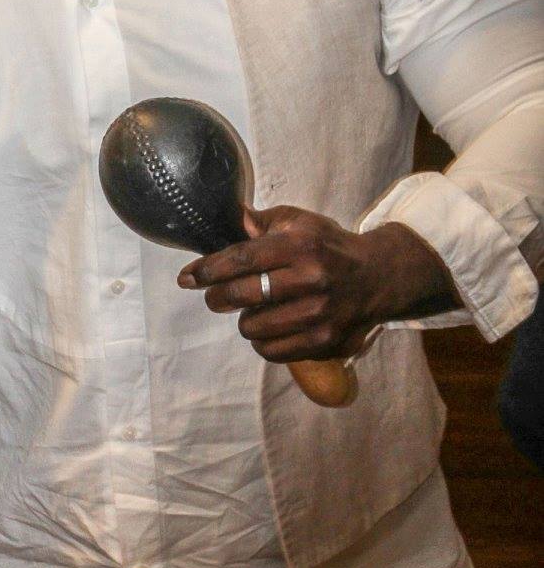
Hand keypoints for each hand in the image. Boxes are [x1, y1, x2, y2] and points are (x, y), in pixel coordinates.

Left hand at [177, 205, 459, 363]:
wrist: (379, 277)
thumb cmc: (330, 247)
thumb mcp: (301, 222)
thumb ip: (264, 221)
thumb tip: (232, 217)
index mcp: (300, 246)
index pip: (242, 259)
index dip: (208, 269)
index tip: (187, 277)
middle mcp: (310, 280)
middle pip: (243, 295)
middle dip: (218, 297)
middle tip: (214, 297)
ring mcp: (319, 315)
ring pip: (254, 328)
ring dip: (244, 320)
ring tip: (251, 310)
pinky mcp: (325, 342)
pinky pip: (273, 351)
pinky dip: (262, 342)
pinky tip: (269, 328)